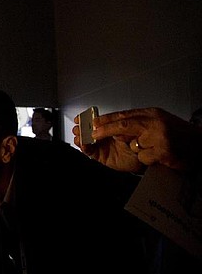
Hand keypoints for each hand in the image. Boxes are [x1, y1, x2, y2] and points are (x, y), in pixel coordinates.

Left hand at [73, 107, 201, 172]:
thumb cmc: (180, 135)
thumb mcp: (158, 123)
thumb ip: (138, 125)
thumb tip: (115, 130)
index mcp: (153, 114)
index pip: (124, 115)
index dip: (107, 119)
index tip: (94, 123)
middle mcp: (156, 122)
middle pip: (124, 124)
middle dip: (106, 130)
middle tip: (93, 134)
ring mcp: (160, 136)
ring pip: (134, 145)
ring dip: (139, 150)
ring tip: (153, 149)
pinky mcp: (164, 151)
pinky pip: (144, 158)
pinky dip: (149, 160)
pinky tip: (161, 156)